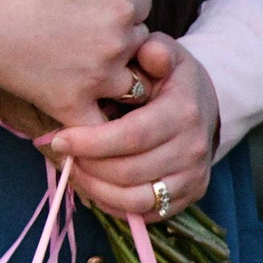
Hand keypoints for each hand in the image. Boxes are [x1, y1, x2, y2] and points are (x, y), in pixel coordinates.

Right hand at [0, 0, 157, 128]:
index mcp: (118, 3)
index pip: (143, 2)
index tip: (91, 0)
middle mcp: (115, 43)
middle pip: (143, 41)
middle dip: (124, 35)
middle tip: (86, 30)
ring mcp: (96, 79)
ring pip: (134, 81)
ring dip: (121, 73)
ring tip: (90, 63)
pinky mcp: (74, 106)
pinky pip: (106, 125)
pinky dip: (106, 121)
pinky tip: (91, 105)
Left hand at [39, 33, 219, 216]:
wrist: (204, 103)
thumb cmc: (170, 76)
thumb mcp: (165, 53)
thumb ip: (155, 50)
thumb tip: (149, 50)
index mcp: (184, 112)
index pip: (133, 136)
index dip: (93, 142)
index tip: (59, 138)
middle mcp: (193, 149)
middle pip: (130, 171)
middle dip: (88, 166)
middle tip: (59, 153)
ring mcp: (193, 177)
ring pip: (137, 199)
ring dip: (97, 189)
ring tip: (71, 169)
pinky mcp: (188, 197)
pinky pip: (146, 213)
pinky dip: (114, 205)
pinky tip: (92, 186)